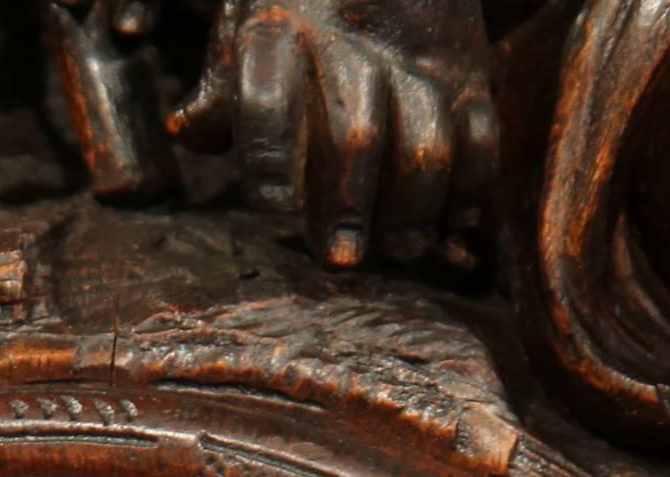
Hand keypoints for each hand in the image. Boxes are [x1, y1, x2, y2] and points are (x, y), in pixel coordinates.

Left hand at [168, 0, 497, 270]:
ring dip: (414, 208)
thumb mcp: (250, 14)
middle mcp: (353, 45)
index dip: (267, 156)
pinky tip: (452, 222)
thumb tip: (188, 134)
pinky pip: (481, 136)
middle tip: (339, 260)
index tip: (270, 208)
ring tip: (399, 250)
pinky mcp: (468, 70)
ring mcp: (418, 60)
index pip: (266, 95)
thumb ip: (222, 83)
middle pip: (355, 133)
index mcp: (282, 27)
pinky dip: (472, 187)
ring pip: (427, 142)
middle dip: (348, 202)